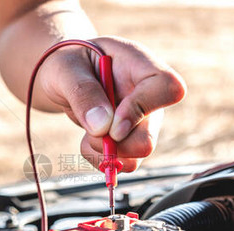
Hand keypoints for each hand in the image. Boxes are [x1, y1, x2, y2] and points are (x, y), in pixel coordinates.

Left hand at [37, 36, 185, 170]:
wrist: (67, 78)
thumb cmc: (69, 65)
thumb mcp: (65, 69)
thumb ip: (82, 92)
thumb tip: (102, 128)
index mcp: (140, 65)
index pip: (167, 87)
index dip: (141, 109)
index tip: (111, 122)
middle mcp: (149, 96)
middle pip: (148, 138)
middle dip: (113, 144)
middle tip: (91, 130)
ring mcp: (144, 120)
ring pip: (138, 154)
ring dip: (106, 152)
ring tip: (88, 131)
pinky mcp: (133, 139)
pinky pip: (125, 163)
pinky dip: (101, 159)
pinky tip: (89, 139)